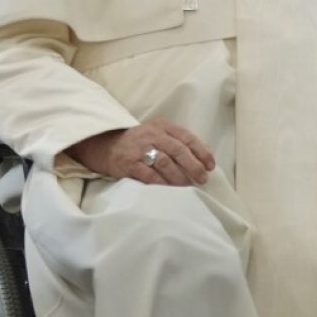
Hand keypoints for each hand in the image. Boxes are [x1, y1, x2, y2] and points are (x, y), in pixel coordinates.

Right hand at [67, 117, 215, 185]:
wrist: (106, 145)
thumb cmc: (138, 142)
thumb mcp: (157, 134)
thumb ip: (177, 142)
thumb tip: (202, 157)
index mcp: (163, 126)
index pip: (187, 137)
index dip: (201, 152)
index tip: (210, 166)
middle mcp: (152, 134)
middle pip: (178, 150)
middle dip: (193, 166)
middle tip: (202, 179)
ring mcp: (140, 148)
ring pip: (165, 163)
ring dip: (179, 177)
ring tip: (188, 186)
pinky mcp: (129, 163)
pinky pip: (149, 175)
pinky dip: (161, 183)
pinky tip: (169, 190)